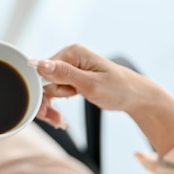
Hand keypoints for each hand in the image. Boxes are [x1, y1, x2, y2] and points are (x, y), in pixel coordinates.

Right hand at [31, 44, 173, 155]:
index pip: (42, 72)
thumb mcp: (91, 84)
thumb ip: (64, 74)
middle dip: (46, 103)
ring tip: (59, 121)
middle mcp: (68, 57)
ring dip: (51, 107)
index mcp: (72, 53)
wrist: (134, 96)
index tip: (45, 111)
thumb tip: (39, 64)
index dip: (40, 93)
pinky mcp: (70, 77)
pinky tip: (59, 116)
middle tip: (55, 119)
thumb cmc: (119, 89)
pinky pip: (55, 92)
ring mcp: (69, 67)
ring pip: (47, 89)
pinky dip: (56, 105)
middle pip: (42, 81)